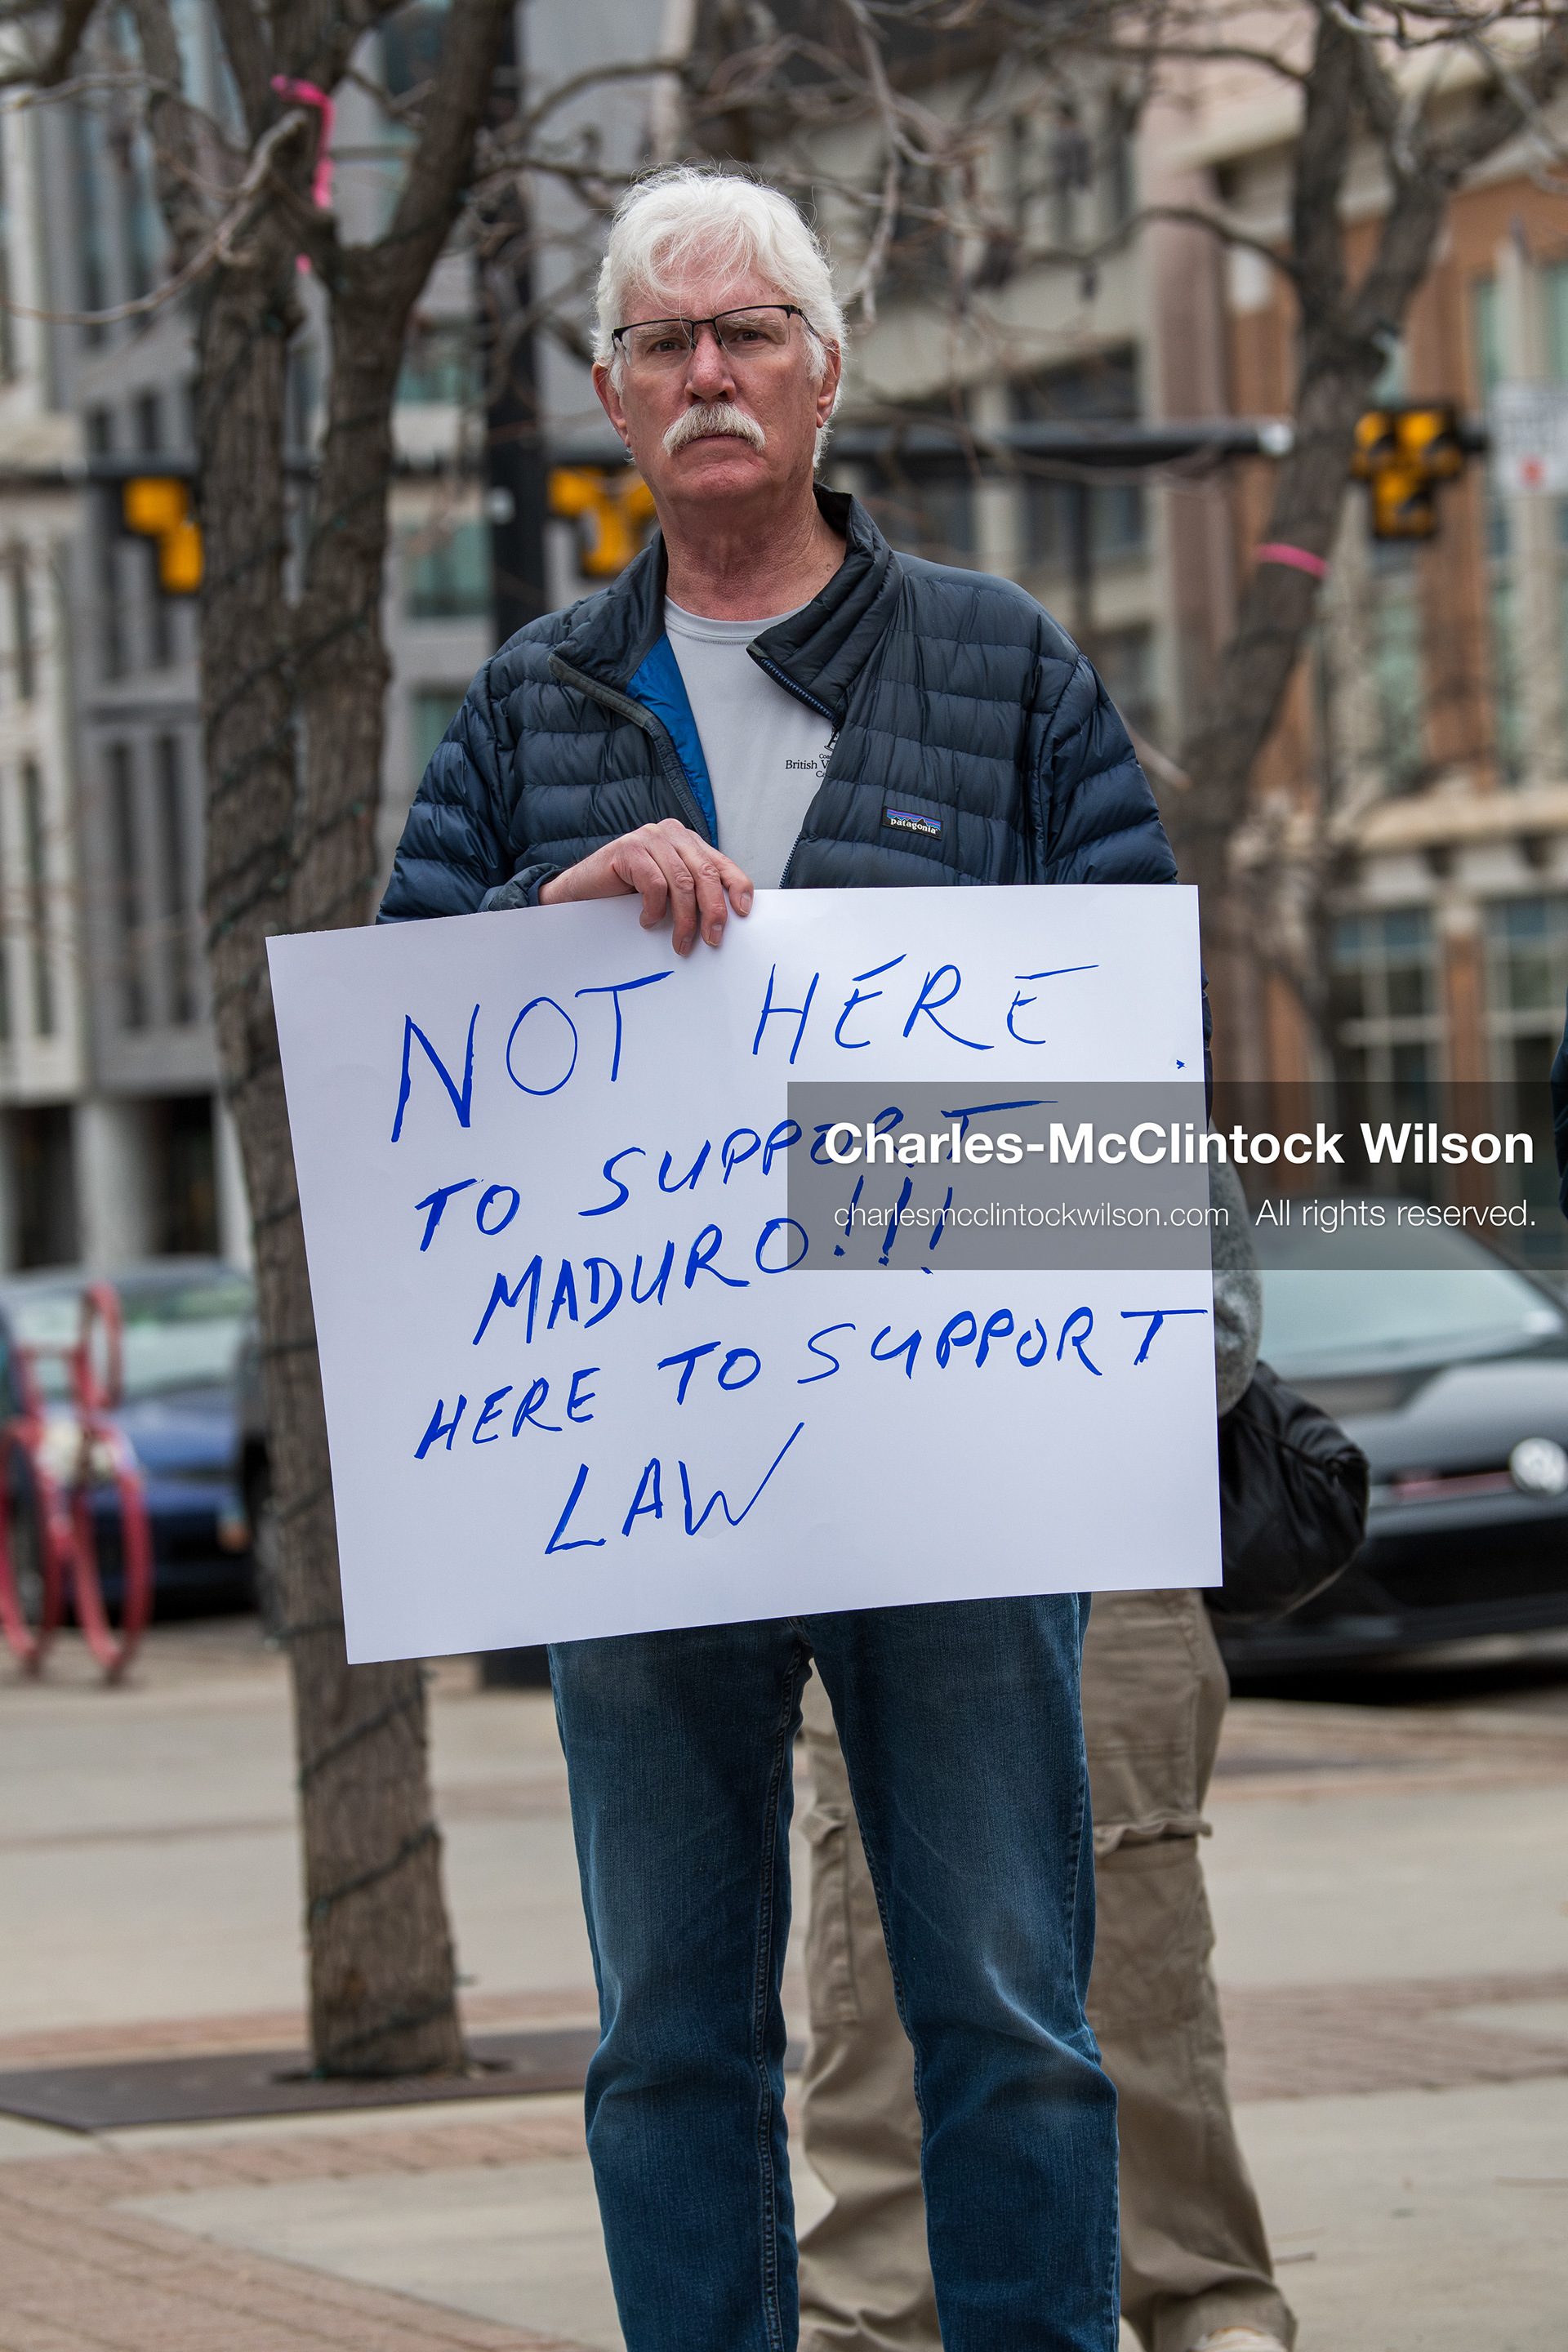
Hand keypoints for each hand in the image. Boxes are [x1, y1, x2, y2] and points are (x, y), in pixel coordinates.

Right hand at [538, 820, 753, 955]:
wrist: (581, 892)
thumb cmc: (627, 895)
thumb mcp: (669, 893)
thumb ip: (693, 895)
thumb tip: (723, 921)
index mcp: (687, 843)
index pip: (721, 863)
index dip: (737, 887)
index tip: (743, 913)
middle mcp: (672, 834)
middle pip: (704, 873)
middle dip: (712, 910)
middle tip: (712, 939)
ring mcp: (650, 838)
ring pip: (682, 882)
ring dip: (684, 919)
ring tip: (681, 943)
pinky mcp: (629, 849)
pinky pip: (655, 883)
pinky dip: (655, 909)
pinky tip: (646, 920)